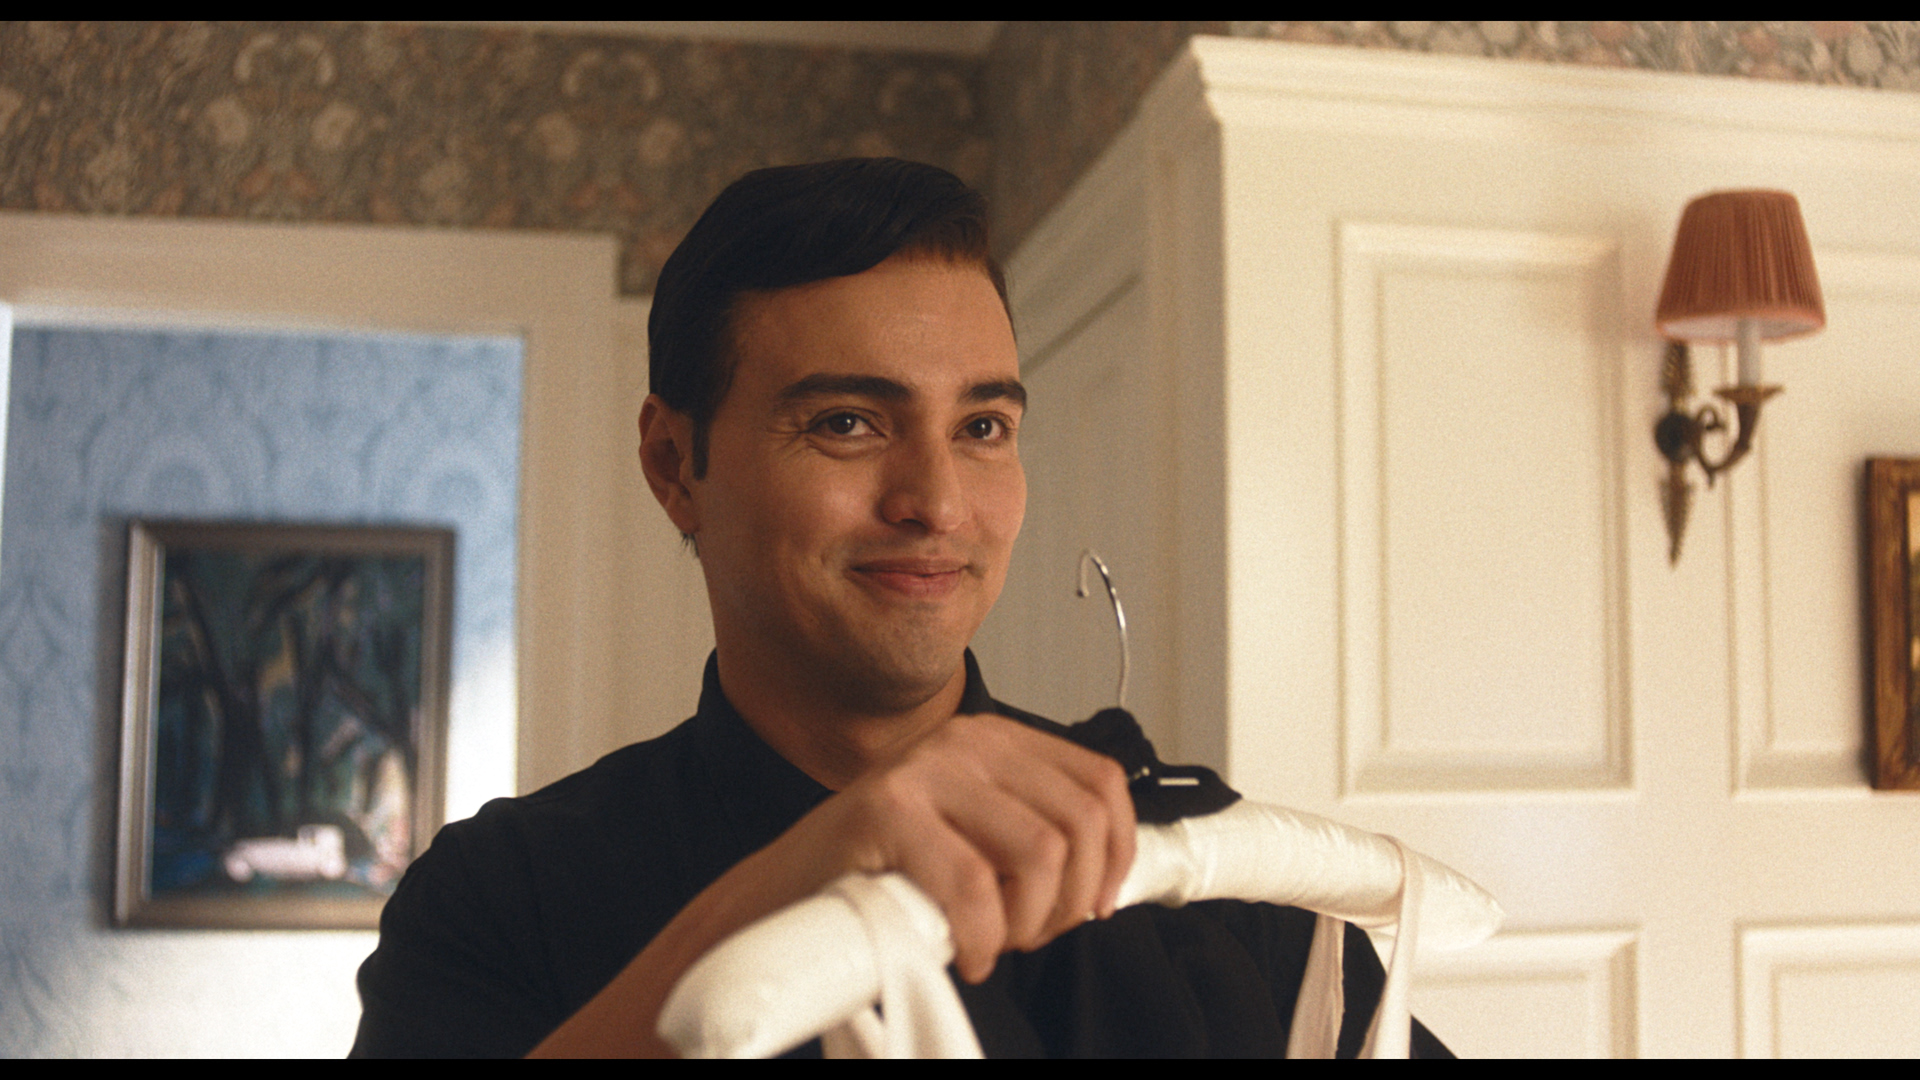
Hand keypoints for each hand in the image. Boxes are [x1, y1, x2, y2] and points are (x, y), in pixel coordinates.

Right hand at [777, 712, 1137, 981]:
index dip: (1118, 852)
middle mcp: (963, 741)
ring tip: (993, 940)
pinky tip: (964, 952)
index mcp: (993, 739)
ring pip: (1040, 853)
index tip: (1099, 902)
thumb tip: (1106, 876)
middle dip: (1069, 900)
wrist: (789, 892)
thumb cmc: (884, 872)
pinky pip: (975, 887)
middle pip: (1079, 822)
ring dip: (1027, 921)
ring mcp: (924, 769)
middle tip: (1029, 934)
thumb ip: (1029, 834)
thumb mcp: (972, 836)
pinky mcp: (888, 809)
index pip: (1101, 781)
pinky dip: (982, 938)